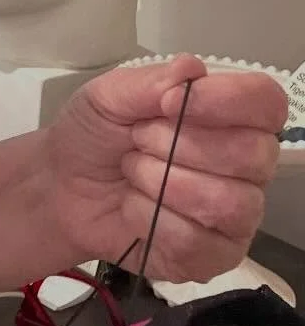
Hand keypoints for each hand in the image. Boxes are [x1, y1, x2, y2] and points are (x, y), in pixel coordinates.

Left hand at [43, 55, 284, 282]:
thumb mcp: (106, 96)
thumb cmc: (93, 136)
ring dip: (161, 183)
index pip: (265, 102)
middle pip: (252, 154)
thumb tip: (191, 70)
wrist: (60, 187)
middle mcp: (245, 165)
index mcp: (226, 115)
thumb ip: (149, 82)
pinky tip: (134, 207)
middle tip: (137, 141)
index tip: (171, 103)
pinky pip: (200, 243)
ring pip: (228, 203)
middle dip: (177, 145)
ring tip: (133, 172)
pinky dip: (152, 220)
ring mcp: (236, 214)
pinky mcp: (216, 255)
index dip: (227, 101)